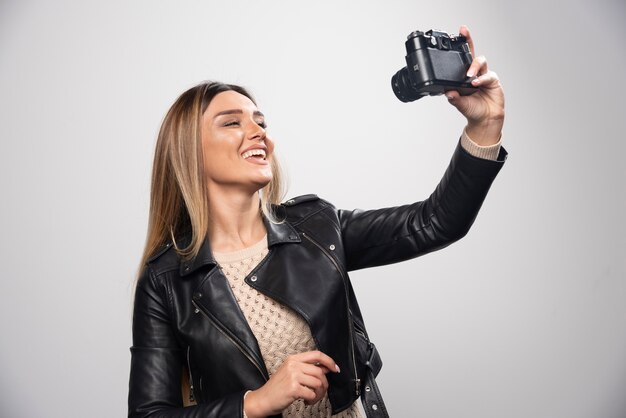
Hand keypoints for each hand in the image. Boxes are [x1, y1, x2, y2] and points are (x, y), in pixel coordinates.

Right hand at [244, 350, 339, 417]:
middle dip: (324, 385)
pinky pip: (312, 394)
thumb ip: (306, 368)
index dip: (329, 361)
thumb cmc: (277, 387)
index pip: (317, 354)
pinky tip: (305, 401)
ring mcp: (293, 376)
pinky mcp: (293, 388)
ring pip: (318, 383)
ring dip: (318, 394)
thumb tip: (326, 368)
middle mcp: (293, 365)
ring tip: (311, 398)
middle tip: (319, 392)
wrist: (263, 399)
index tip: (335, 369)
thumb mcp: (290, 372)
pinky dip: (312, 400)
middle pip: (320, 372)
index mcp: (293, 359)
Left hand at [446, 25, 504, 145]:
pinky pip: (488, 75)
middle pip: (471, 53)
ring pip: (479, 62)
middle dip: (468, 40)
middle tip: (463, 31)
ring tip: (469, 76)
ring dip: (473, 66)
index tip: (453, 36)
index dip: (458, 48)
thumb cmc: (472, 110)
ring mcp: (483, 75)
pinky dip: (482, 79)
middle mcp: (473, 73)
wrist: (485, 120)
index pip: (460, 59)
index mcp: (462, 77)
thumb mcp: (459, 104)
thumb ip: (454, 98)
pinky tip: (476, 84)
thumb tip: (447, 92)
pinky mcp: (492, 80)